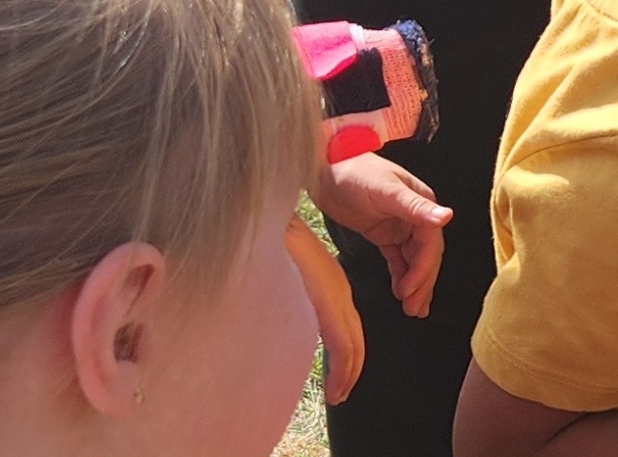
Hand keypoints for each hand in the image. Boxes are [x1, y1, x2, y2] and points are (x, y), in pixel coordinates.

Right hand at [283, 221, 365, 403]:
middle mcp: (339, 290)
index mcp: (330, 282)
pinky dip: (343, 369)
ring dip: (347, 374)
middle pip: (353, 338)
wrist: (263, 222)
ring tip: (340, 394)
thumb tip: (274, 311)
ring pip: (350, 346)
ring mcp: (334, 295)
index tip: (342, 375)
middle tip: (342, 392)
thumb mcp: (283, 271)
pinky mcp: (326, 301)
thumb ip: (289, 292)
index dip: (347, 353)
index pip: (346, 325)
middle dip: (350, 368)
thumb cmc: (265, 245)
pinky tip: (339, 388)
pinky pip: (341, 343)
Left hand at [310, 152, 450, 316]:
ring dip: (414, 284)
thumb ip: (415, 207)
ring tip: (412, 309)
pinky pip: (398, 259)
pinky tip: (400, 291)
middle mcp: (416, 216)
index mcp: (422, 203)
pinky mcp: (384, 234)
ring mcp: (400, 226)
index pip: (430, 244)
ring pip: (413, 260)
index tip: (410, 290)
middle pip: (425, 256)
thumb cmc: (355, 173)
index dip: (423, 269)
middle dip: (421, 283)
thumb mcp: (386, 190)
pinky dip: (401, 276)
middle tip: (413, 309)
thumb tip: (447, 217)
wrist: (324, 169)